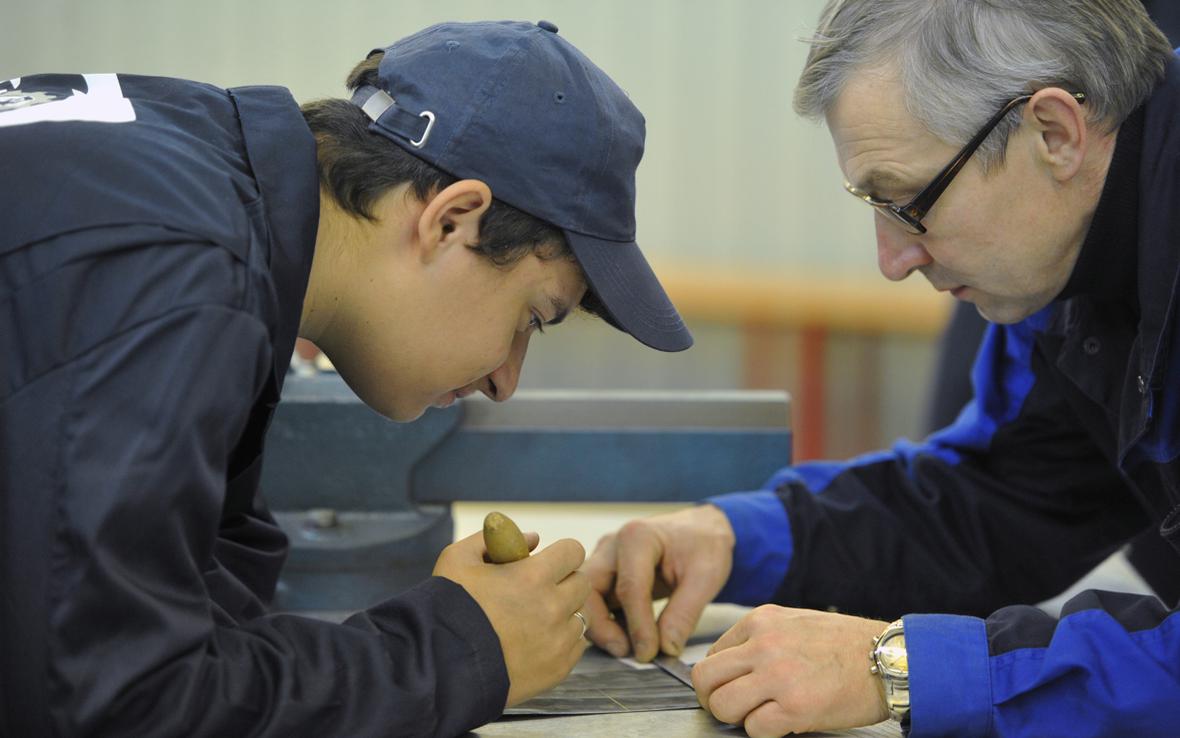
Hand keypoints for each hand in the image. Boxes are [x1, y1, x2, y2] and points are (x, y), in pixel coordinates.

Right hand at [433, 530, 589, 705]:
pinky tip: (538, 642)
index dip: (560, 554)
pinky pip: (577, 646)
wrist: (438, 666)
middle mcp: (553, 608)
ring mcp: (558, 641)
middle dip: (564, 581)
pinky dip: (562, 641)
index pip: (573, 552)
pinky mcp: (558, 669)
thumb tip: (532, 539)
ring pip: (580, 616)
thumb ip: (494, 539)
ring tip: (534, 620)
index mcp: (533, 577)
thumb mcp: (458, 558)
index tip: (548, 562)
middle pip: (581, 583)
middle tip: (539, 591)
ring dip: (564, 613)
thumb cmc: (447, 608)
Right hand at [582, 505, 734, 660]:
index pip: (629, 588)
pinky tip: (626, 638)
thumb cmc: (704, 545)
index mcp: (638, 537)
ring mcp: (604, 559)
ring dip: (600, 627)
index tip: (649, 654)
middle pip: (589, 590)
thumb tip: (666, 649)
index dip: (638, 626)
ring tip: (628, 648)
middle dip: (602, 626)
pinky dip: (605, 624)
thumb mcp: (706, 576)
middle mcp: (612, 546)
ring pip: (584, 598)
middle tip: (626, 652)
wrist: (699, 530)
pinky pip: (594, 603)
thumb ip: (685, 613)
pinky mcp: (604, 574)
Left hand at [692, 605, 888, 736]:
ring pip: (722, 706)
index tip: (732, 687)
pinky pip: (754, 729)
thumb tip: (731, 666)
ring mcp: (778, 676)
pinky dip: (764, 732)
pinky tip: (783, 723)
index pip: (712, 654)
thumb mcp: (795, 622)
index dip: (719, 678)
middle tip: (732, 708)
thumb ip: (760, 639)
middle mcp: (764, 644)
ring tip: (760, 715)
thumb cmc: (846, 643)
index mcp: (761, 620)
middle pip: (706, 679)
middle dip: (713, 699)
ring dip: (737, 718)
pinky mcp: (796, 708)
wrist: (889, 659)